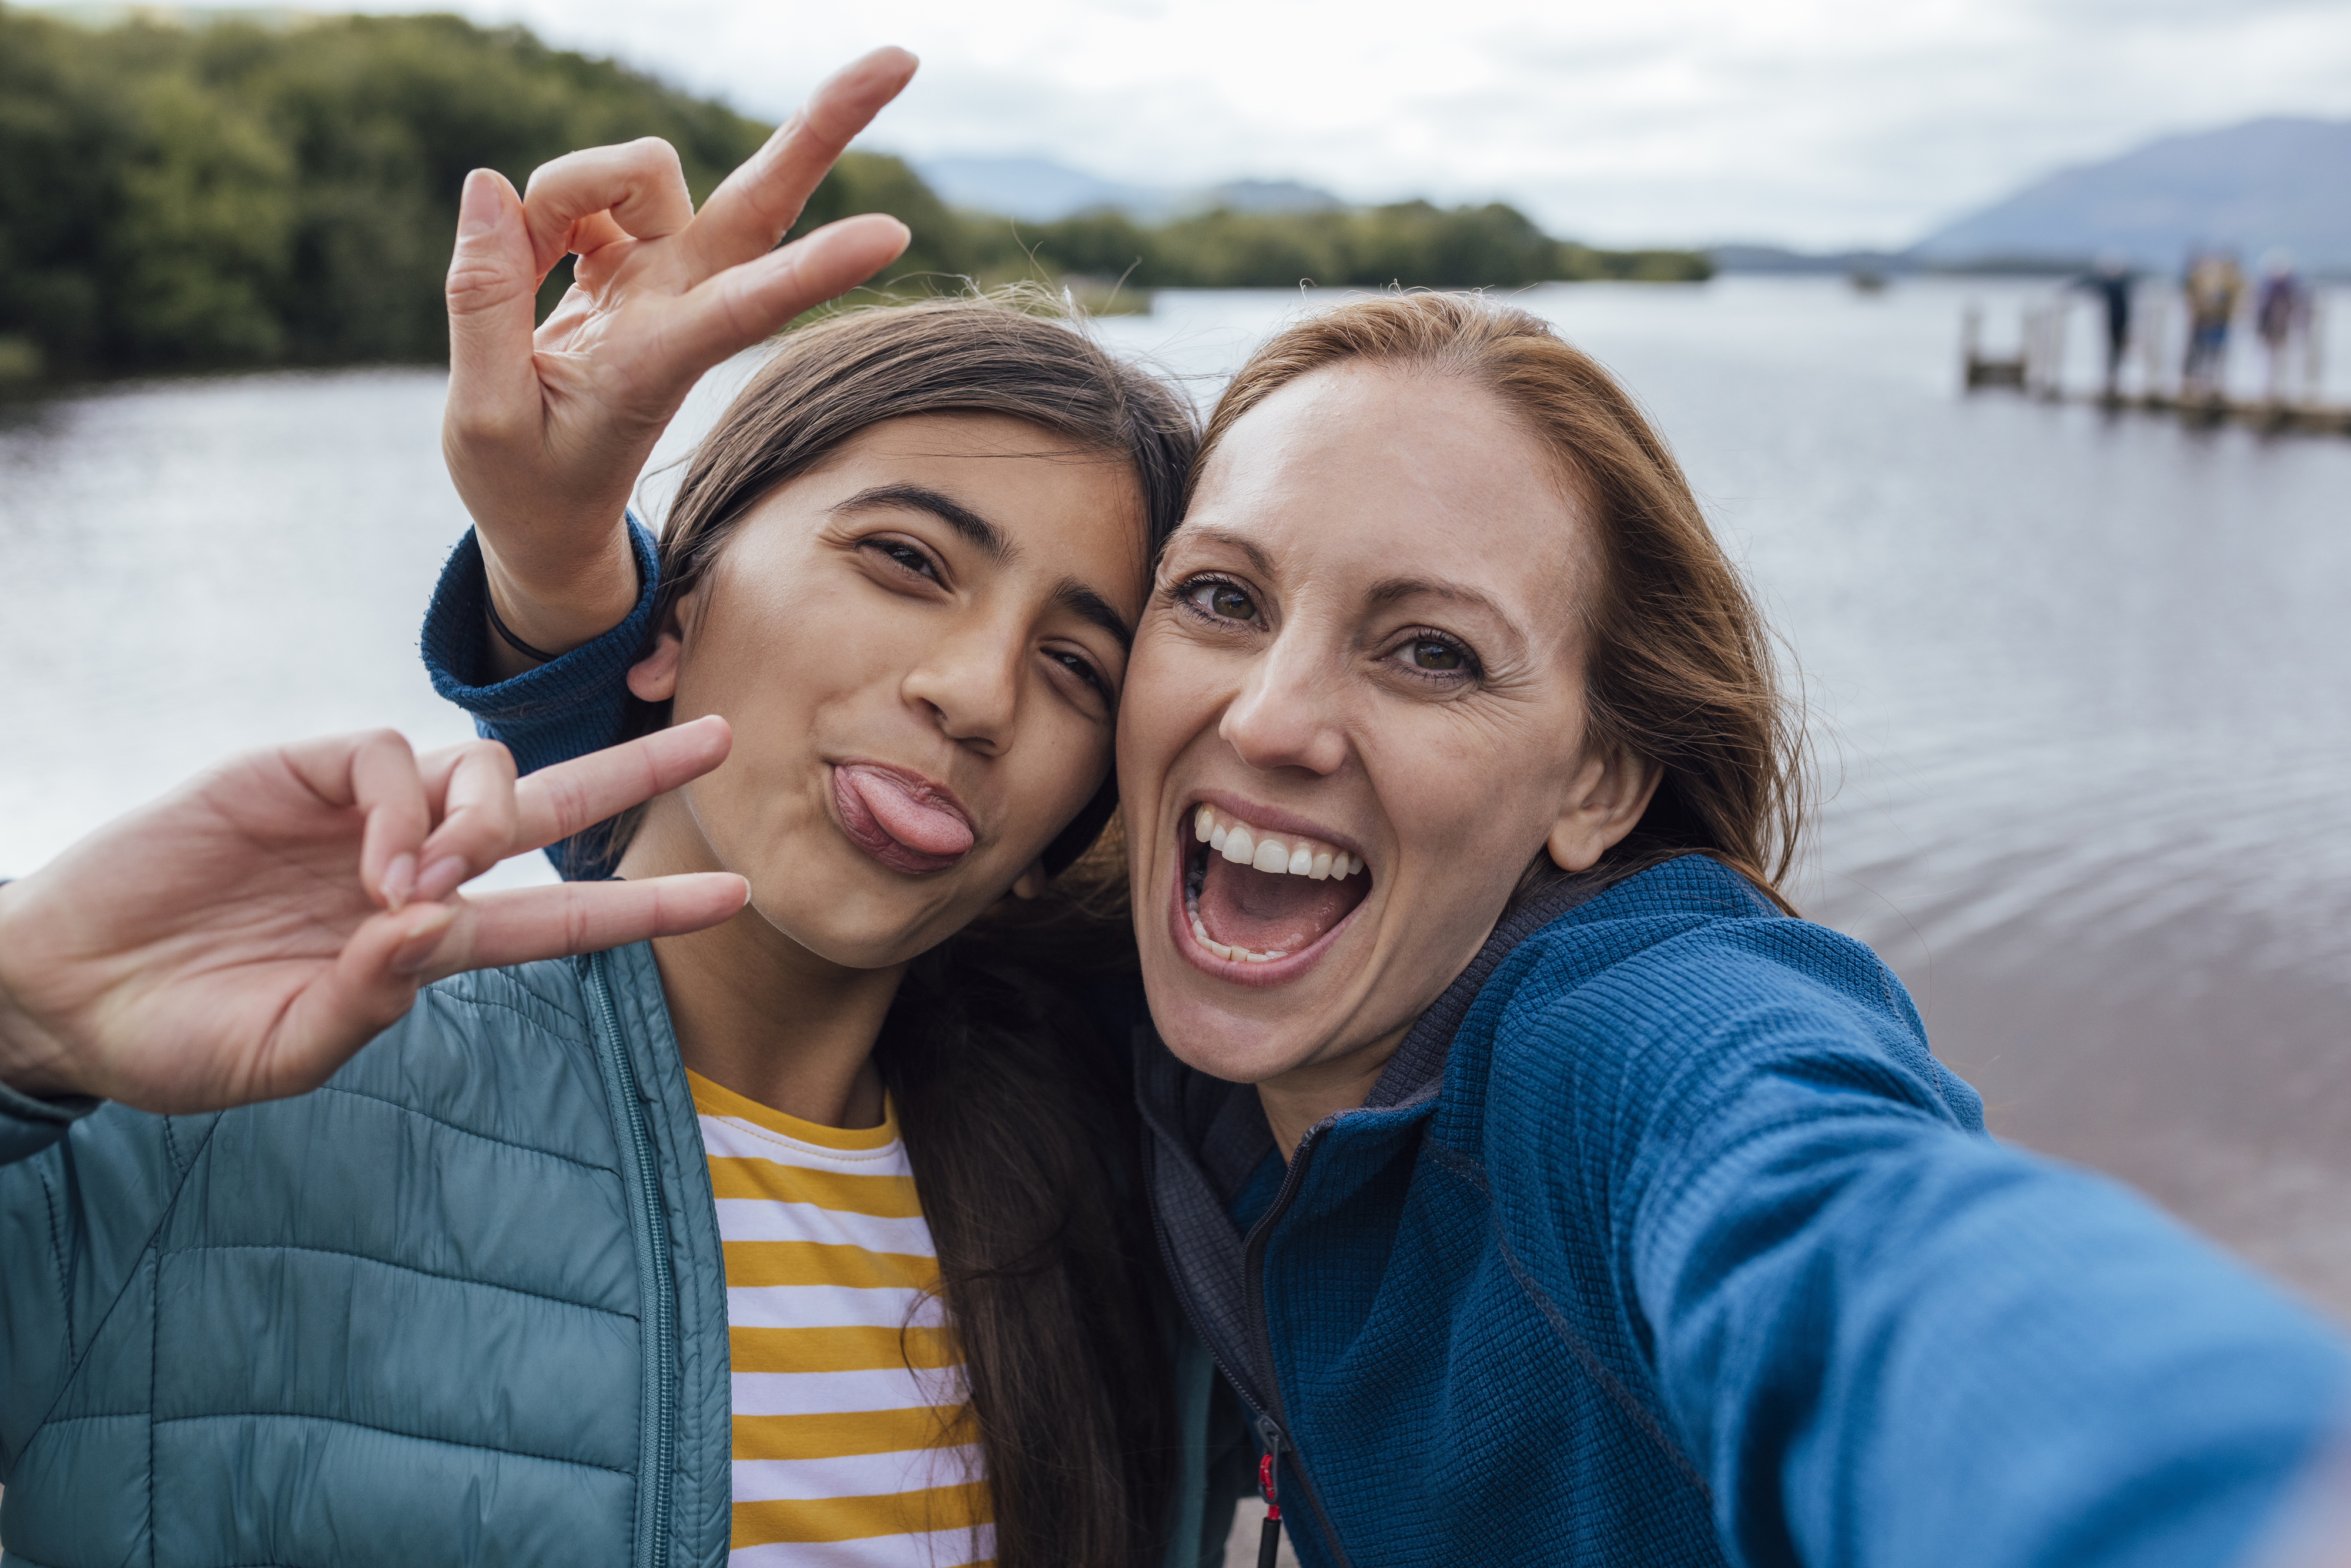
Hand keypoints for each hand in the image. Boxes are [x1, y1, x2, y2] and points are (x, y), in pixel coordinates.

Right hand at [0, 719, 746, 1113]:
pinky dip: (406, 805)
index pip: (561, 916)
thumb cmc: (177, 1038)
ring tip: (424, 884)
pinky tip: (378, 862)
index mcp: (427, 943)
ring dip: (484, 821)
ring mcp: (361, 814)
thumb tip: (441, 924)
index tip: (736, 894)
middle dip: (640, 769)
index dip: (645, 904)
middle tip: (720, 739)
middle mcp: (413, 866)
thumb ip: (368, 1003)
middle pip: (553, 809)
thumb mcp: (282, 1053)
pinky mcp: (300, 769)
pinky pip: (391, 753)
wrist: (64, 993)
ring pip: (482, 771)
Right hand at [443, 47, 918, 674]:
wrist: (546, 517)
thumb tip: (492, 185)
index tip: (894, 233)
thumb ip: (482, 301)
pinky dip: (546, 210)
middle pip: (764, 198)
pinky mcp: (628, 254)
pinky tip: (528, 262)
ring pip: (642, 169)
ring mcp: (662, 273)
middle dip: (826, 125)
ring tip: (527, 267)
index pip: (748, 307)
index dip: (818, 266)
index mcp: (661, 363)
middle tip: (901, 55)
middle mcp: (681, 305)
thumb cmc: (526, 486)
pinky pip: (589, 188)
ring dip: (571, 189)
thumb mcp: (483, 420)